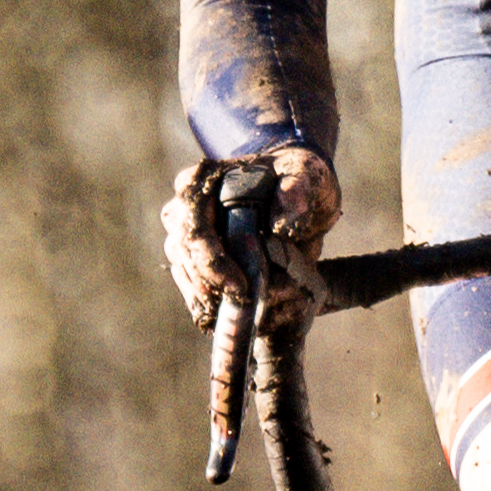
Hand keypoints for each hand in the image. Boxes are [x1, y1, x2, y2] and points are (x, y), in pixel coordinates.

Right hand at [161, 146, 339, 325]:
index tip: (240, 286)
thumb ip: (300, 185)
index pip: (194, 225)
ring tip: (245, 314)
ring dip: (212, 298)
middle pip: (183, 253)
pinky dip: (215, 305)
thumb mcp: (307, 173)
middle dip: (212, 285)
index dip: (213, 261)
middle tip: (245, 307)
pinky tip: (238, 317)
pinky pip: (194, 287)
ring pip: (185, 273)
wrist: (299, 189)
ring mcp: (186, 234)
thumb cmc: (298, 176)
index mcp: (201, 180)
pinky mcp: (195, 259)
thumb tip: (286, 212)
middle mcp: (185, 207)